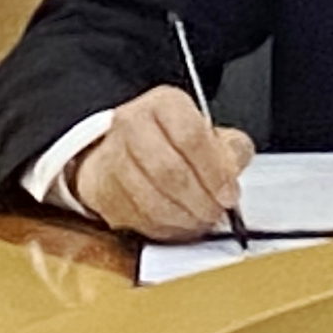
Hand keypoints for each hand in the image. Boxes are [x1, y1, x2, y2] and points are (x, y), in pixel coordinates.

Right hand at [68, 85, 254, 241]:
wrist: (125, 148)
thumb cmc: (173, 140)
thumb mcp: (210, 132)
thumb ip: (230, 148)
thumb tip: (233, 169)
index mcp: (164, 104)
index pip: (192, 137)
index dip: (214, 172)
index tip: (228, 195)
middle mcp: (132, 125)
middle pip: (169, 171)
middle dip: (199, 200)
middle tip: (215, 213)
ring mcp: (111, 156)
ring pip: (149, 198)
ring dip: (181, 218)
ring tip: (199, 222)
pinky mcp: (99, 189)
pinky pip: (133, 217)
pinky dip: (161, 228)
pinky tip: (178, 226)